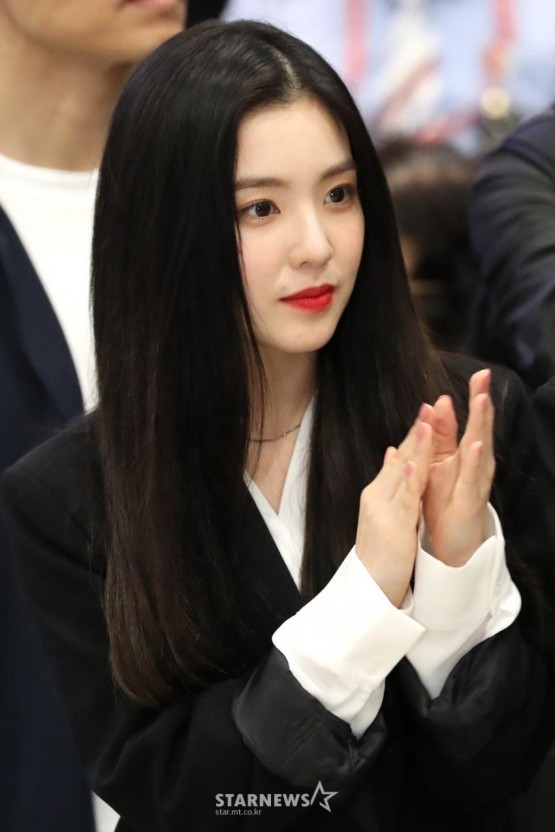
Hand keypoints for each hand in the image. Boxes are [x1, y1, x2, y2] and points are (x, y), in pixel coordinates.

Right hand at [356, 416, 431, 606]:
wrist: (368, 587)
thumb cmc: (380, 553)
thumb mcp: (384, 511)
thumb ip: (391, 482)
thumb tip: (394, 452)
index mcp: (377, 492)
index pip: (399, 457)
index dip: (413, 434)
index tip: (426, 411)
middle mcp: (377, 496)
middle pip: (400, 459)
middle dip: (416, 432)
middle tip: (428, 405)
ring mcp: (382, 510)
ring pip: (402, 474)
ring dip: (414, 448)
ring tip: (425, 424)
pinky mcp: (391, 527)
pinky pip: (402, 501)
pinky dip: (407, 480)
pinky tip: (413, 463)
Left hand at [420, 369, 495, 566]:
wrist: (449, 543)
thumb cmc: (445, 500)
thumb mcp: (438, 462)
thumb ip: (440, 435)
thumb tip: (437, 401)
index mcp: (464, 454)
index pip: (471, 420)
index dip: (475, 397)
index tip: (480, 372)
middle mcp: (476, 465)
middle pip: (480, 429)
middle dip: (482, 404)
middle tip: (484, 378)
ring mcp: (476, 483)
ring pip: (480, 451)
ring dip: (481, 426)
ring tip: (481, 402)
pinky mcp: (471, 502)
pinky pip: (473, 481)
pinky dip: (473, 463)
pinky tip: (475, 445)